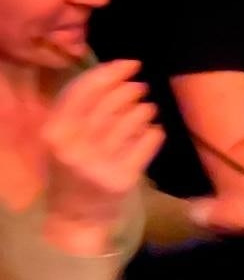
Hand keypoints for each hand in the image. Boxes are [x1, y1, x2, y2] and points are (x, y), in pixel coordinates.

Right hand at [43, 60, 163, 252]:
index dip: (111, 71)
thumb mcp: (64, 137)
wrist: (75, 217)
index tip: (132, 63)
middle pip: (109, 103)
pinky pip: (146, 144)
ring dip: (144, 110)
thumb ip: (81, 108)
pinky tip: (153, 131)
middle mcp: (73, 146)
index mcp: (54, 131)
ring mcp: (97, 164)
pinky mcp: (121, 179)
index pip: (83, 90)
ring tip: (147, 109)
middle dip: (131, 89)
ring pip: (131, 121)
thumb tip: (118, 74)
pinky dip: (154, 133)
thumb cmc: (73, 169)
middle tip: (141, 88)